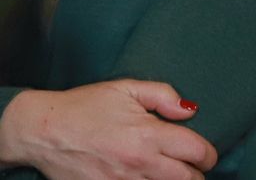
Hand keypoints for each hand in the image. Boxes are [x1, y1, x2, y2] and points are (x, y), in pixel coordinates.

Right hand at [0, 81, 217, 179]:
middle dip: (196, 174)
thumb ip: (164, 96)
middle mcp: (139, 163)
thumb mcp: (127, 89)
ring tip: (172, 174)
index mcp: (149, 135)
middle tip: (192, 167)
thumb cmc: (85, 106)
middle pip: (187, 179)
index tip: (206, 154)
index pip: (197, 152)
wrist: (43, 131)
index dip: (209, 155)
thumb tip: (190, 111)